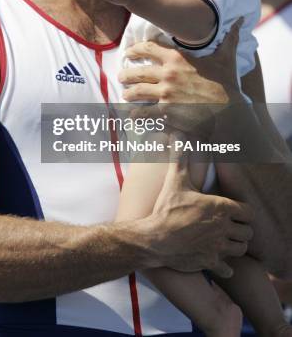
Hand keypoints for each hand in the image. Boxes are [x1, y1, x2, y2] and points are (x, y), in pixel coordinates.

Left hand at [119, 18, 242, 104]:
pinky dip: (135, 114)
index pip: (147, 48)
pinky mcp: (166, 111)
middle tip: (121, 76)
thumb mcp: (226, 58)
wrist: (229, 111)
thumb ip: (229, 39)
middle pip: (137, 71)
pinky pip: (143, 112)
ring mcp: (165, 93)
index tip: (128, 52)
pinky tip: (132, 114)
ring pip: (136, 91)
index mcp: (177, 58)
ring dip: (128, 93)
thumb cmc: (226, 84)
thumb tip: (240, 22)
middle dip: (126, 74)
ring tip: (124, 94)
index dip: (134, 49)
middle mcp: (167, 74)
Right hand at [140, 145, 253, 277]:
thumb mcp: (175, 180)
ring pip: (241, 249)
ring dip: (234, 246)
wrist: (154, 239)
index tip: (231, 212)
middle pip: (248, 232)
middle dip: (240, 229)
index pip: (248, 212)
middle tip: (228, 227)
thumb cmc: (166, 208)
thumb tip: (177, 134)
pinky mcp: (211, 262)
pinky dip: (224, 265)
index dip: (242, 212)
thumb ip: (179, 157)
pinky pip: (229, 268)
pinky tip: (214, 258)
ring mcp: (219, 247)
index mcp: (221, 207)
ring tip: (223, 241)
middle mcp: (224, 227)